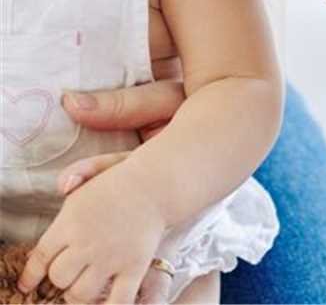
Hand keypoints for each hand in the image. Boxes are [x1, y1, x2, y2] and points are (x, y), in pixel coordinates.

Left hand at [19, 163, 166, 303]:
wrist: (160, 184)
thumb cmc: (127, 178)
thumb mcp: (94, 170)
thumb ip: (73, 175)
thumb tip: (60, 188)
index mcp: (70, 222)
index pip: (40, 257)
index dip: (31, 275)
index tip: (29, 284)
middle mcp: (86, 243)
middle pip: (59, 277)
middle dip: (61, 279)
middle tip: (70, 275)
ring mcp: (110, 257)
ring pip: (81, 294)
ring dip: (80, 294)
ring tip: (86, 287)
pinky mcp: (134, 267)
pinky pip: (118, 300)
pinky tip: (107, 302)